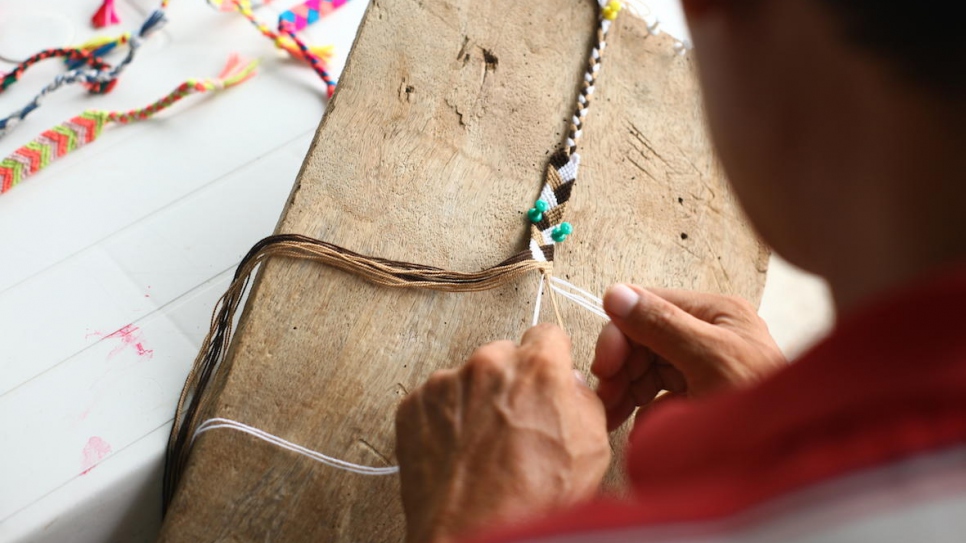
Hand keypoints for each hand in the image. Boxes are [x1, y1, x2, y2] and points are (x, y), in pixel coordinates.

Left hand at [395, 324, 610, 542]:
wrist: (476, 537)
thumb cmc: (531, 503)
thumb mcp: (591, 448)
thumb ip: (583, 400)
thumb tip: (570, 385)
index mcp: (536, 368)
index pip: (547, 334)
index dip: (550, 358)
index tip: (544, 375)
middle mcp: (488, 365)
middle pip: (504, 355)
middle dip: (511, 382)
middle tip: (515, 424)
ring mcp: (445, 384)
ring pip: (467, 378)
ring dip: (476, 401)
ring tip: (484, 449)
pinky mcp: (413, 406)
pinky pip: (435, 401)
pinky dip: (445, 420)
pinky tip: (459, 454)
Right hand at [593, 284, 785, 429]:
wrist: (790, 456)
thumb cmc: (764, 405)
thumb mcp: (709, 359)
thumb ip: (662, 324)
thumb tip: (616, 294)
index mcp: (716, 312)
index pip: (649, 306)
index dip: (620, 334)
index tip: (604, 368)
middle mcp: (709, 333)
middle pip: (644, 339)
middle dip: (622, 369)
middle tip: (606, 400)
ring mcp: (705, 366)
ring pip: (648, 370)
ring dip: (628, 392)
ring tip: (614, 418)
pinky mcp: (702, 396)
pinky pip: (661, 396)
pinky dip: (647, 410)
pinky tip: (644, 428)